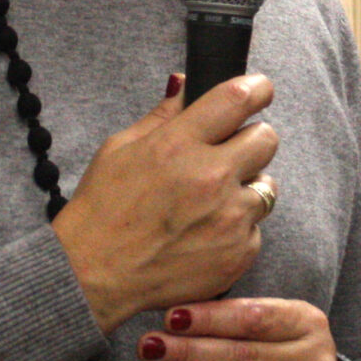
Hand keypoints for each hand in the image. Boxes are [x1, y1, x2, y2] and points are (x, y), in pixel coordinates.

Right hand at [54, 75, 278, 332]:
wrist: (93, 276)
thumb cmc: (101, 211)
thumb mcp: (119, 149)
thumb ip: (163, 116)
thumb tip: (186, 84)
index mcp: (179, 144)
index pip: (239, 98)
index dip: (256, 88)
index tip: (258, 90)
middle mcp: (211, 178)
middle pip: (266, 138)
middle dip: (250, 141)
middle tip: (228, 154)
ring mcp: (229, 218)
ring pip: (266, 187)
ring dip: (244, 189)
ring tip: (209, 204)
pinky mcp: (239, 252)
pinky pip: (256, 229)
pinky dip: (236, 229)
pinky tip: (203, 235)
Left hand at [140, 297, 343, 360]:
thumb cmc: (286, 356)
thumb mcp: (278, 325)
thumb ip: (238, 317)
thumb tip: (176, 316)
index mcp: (307, 325)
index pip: (254, 317)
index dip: (209, 318)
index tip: (171, 318)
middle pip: (245, 358)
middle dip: (191, 352)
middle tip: (151, 348)